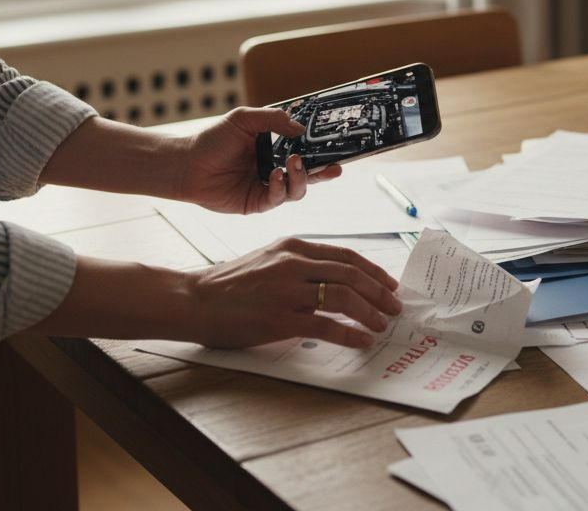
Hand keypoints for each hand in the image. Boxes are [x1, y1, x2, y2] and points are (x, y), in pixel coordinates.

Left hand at [176, 107, 342, 213]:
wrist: (187, 164)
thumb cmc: (212, 140)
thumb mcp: (244, 119)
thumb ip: (272, 120)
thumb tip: (299, 127)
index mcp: (275, 149)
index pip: (306, 151)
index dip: (323, 152)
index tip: (338, 149)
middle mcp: (275, 169)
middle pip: (309, 174)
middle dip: (324, 172)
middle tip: (333, 167)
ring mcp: (267, 187)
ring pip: (298, 190)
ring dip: (301, 178)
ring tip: (294, 163)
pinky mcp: (257, 203)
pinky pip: (277, 199)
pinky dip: (281, 187)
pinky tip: (276, 175)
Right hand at [186, 238, 402, 347]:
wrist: (193, 300)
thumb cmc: (228, 285)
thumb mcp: (267, 260)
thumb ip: (298, 265)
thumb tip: (334, 281)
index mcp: (292, 247)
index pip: (344, 255)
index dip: (372, 270)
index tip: (389, 283)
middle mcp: (292, 264)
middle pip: (350, 274)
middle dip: (379, 292)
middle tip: (395, 306)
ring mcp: (286, 291)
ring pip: (343, 297)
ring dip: (369, 312)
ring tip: (382, 325)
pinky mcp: (279, 319)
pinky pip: (325, 325)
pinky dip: (349, 333)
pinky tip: (361, 340)